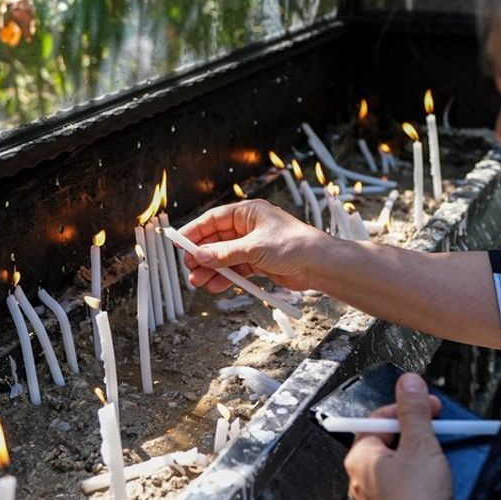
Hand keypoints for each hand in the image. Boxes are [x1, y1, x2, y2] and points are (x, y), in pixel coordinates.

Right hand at [177, 199, 330, 291]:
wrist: (320, 264)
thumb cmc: (293, 245)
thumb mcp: (254, 248)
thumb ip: (224, 253)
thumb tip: (199, 256)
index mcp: (248, 213)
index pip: (214, 219)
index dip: (195, 231)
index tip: (180, 243)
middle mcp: (249, 227)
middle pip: (217, 240)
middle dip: (202, 255)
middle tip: (189, 268)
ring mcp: (254, 246)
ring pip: (224, 257)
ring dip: (211, 269)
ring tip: (198, 282)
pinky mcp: (259, 262)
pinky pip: (236, 269)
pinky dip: (225, 277)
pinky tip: (214, 286)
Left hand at [344, 373, 461, 499]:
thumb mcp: (420, 444)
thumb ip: (414, 411)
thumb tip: (408, 382)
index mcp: (359, 457)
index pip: (378, 419)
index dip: (407, 408)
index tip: (430, 406)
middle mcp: (361, 478)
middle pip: (388, 440)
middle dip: (416, 431)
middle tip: (439, 427)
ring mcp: (376, 498)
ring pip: (399, 463)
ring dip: (422, 454)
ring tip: (442, 453)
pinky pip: (406, 485)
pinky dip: (422, 477)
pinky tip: (439, 478)